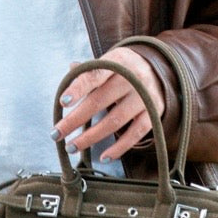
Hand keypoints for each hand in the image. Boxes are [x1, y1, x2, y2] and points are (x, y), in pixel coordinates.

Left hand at [53, 46, 165, 161]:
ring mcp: (144, 97)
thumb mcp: (110, 61)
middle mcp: (133, 78)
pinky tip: (103, 157)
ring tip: (72, 146)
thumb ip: (90, 69)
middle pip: (100, 100)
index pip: (95, 74)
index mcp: (118, 61)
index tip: (62, 102)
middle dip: (75, 119)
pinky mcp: (153, 114)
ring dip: (91, 137)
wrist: (161, 71)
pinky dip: (119, 148)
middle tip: (56, 133)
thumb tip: (70, 70)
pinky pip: (135, 134)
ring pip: (115, 121)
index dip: (78, 88)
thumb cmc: (125, 68)